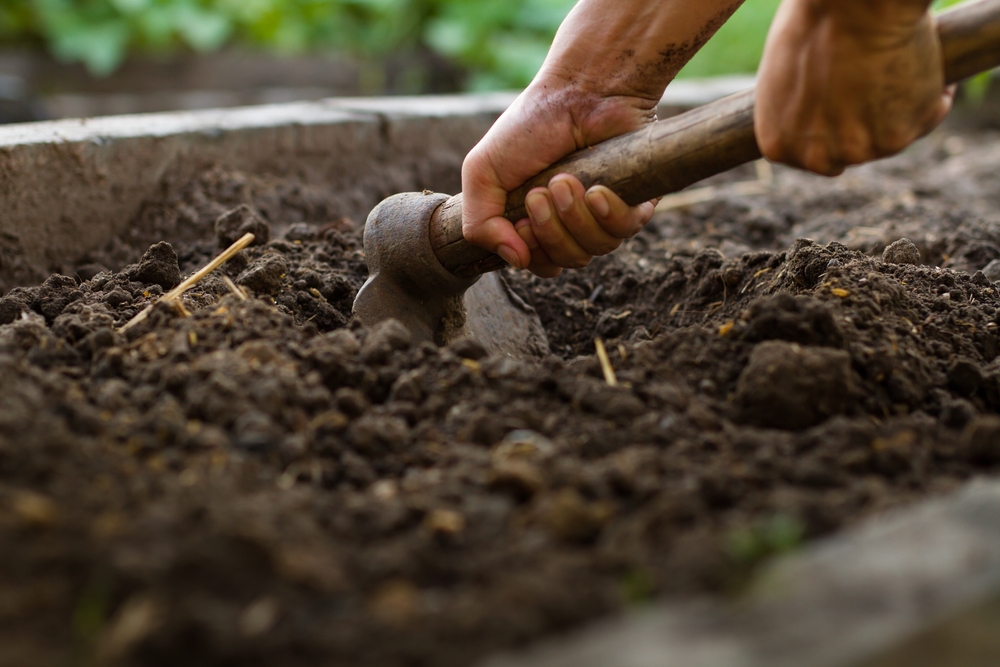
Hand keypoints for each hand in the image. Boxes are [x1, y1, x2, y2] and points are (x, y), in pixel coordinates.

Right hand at [461, 0, 744, 277]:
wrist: (580, 91)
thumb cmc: (532, 126)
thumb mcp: (484, 172)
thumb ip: (480, 223)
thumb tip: (516, 261)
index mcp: (539, 220)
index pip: (539, 263)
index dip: (531, 251)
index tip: (522, 217)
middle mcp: (574, 221)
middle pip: (567, 260)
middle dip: (550, 231)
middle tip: (541, 192)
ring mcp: (606, 213)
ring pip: (596, 249)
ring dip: (575, 218)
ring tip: (566, 180)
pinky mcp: (637, 200)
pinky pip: (626, 230)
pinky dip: (608, 215)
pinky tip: (597, 191)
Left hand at [755, 0, 952, 175]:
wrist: (855, 6)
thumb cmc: (813, 22)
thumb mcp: (782, 72)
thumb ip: (794, 107)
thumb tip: (813, 111)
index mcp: (778, 144)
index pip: (810, 152)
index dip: (830, 125)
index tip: (842, 101)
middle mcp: (816, 158)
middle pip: (849, 149)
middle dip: (861, 124)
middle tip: (870, 84)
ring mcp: (860, 151)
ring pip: (889, 135)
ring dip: (896, 108)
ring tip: (894, 65)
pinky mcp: (903, 135)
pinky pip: (927, 116)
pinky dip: (932, 93)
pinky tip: (919, 61)